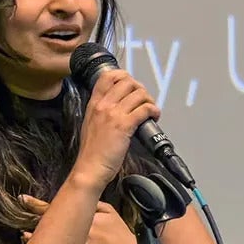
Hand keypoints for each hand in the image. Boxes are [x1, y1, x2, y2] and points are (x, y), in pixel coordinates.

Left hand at [21, 195, 144, 243]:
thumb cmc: (119, 234)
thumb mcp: (109, 211)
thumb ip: (92, 203)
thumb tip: (78, 197)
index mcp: (83, 218)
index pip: (55, 208)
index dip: (36, 204)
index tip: (22, 199)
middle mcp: (78, 233)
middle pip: (48, 226)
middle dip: (30, 222)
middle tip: (18, 219)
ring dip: (33, 240)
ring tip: (23, 235)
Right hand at [73, 69, 160, 191]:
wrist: (90, 168)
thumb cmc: (91, 151)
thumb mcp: (90, 124)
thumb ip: (101, 111)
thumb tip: (119, 104)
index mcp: (93, 104)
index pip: (107, 77)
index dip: (124, 76)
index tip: (131, 87)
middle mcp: (103, 105)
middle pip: (127, 82)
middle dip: (140, 89)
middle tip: (143, 101)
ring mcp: (113, 114)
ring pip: (139, 94)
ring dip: (149, 100)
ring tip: (150, 111)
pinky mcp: (124, 125)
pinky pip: (145, 109)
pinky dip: (154, 111)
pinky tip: (153, 117)